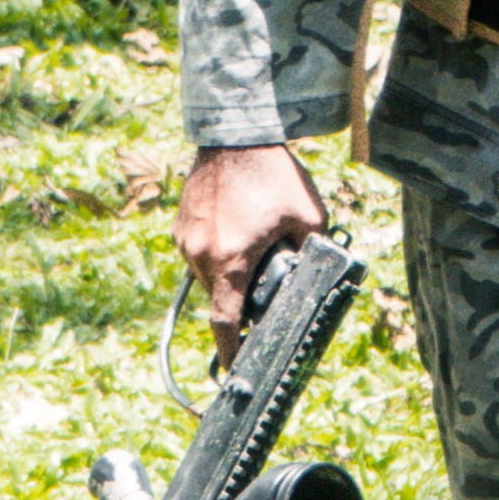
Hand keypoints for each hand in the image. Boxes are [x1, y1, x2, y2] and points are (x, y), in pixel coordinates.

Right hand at [175, 139, 326, 348]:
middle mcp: (201, 254)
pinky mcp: (182, 224)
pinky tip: (239, 228)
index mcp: (231, 260)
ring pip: (207, 275)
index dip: (230, 349)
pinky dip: (217, 252)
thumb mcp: (308, 217)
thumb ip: (312, 251)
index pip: (225, 321)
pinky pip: (199, 252)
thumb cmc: (273, 173)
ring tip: (253, 246)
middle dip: (239, 301)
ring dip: (228, 274)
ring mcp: (187, 239)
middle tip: (262, 290)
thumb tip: (315, 274)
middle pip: (219, 298)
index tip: (235, 366)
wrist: (235, 133)